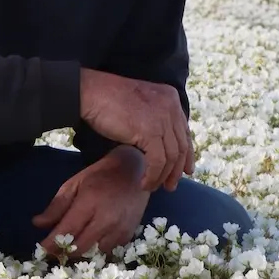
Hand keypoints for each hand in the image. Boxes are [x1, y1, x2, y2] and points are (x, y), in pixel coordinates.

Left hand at [33, 147, 150, 259]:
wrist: (134, 171)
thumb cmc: (100, 175)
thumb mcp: (74, 184)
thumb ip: (57, 205)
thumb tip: (37, 224)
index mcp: (90, 202)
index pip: (68, 231)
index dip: (52, 244)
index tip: (41, 250)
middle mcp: (106, 219)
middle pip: (80, 247)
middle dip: (64, 252)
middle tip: (54, 250)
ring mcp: (120, 229)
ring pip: (94, 253)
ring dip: (80, 254)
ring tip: (71, 248)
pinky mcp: (128, 235)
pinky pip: (108, 252)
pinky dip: (96, 251)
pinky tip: (90, 244)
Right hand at [79, 67, 195, 190]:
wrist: (92, 92)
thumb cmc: (108, 99)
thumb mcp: (141, 104)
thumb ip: (155, 117)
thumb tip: (161, 143)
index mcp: (170, 98)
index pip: (184, 132)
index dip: (186, 154)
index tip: (184, 171)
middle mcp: (171, 107)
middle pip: (181, 146)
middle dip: (176, 170)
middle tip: (170, 185)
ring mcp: (162, 119)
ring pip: (171, 157)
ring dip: (163, 176)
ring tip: (152, 186)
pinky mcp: (151, 131)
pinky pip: (158, 162)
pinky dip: (152, 176)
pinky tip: (144, 182)